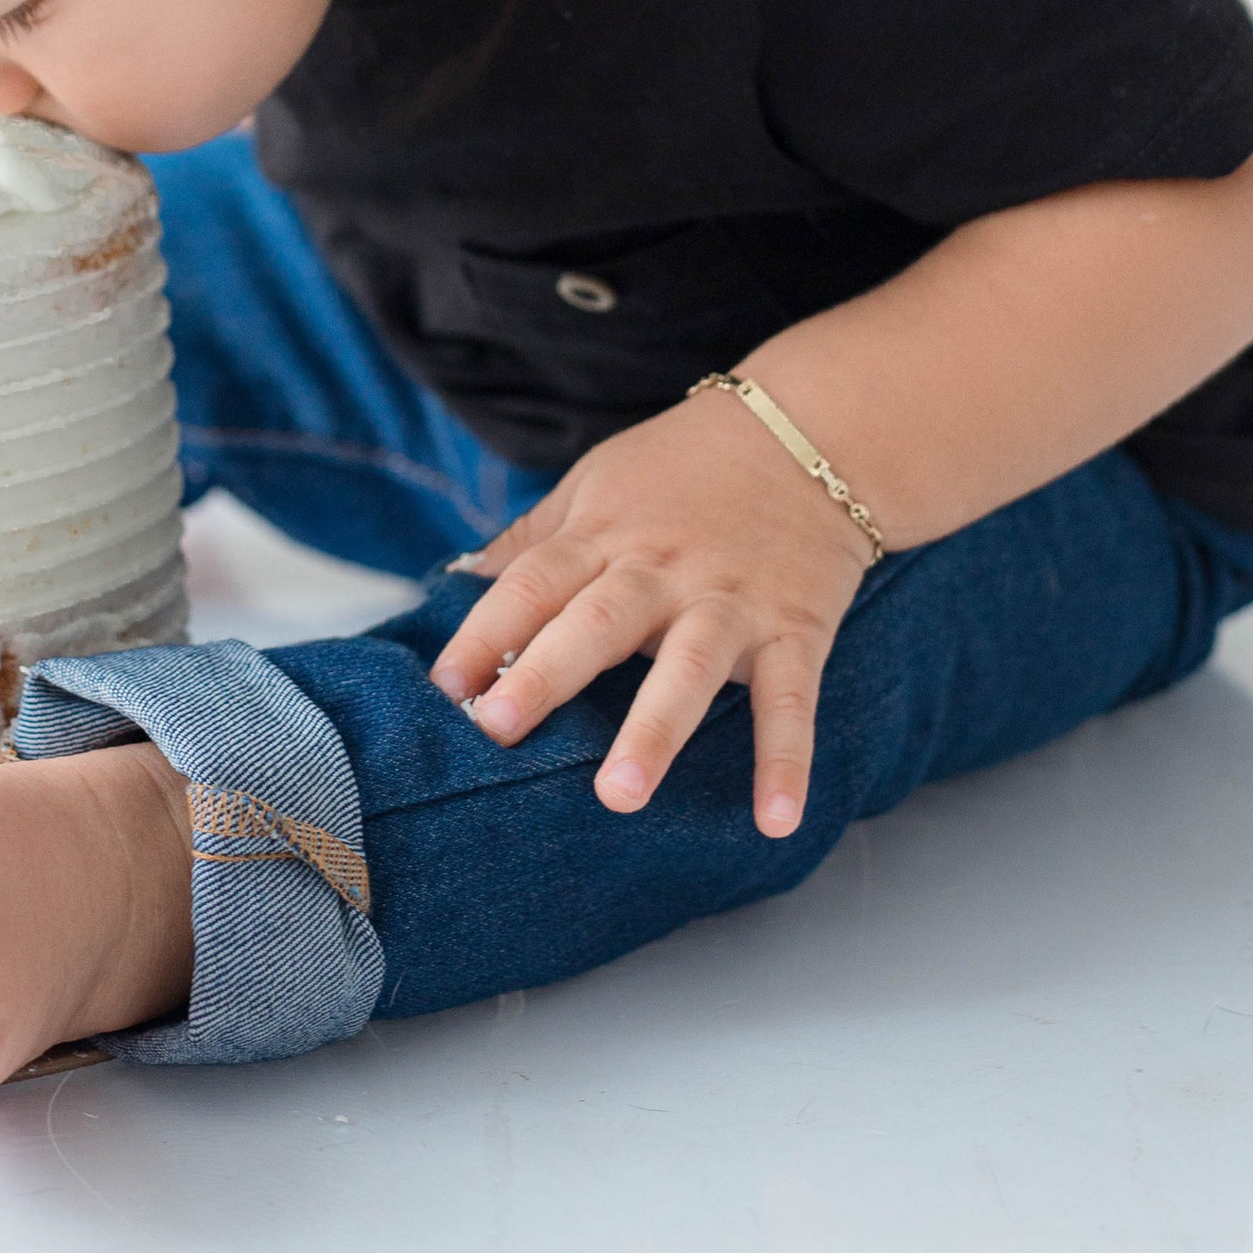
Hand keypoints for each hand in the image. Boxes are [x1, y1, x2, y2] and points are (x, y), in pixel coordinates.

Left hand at [428, 386, 875, 828]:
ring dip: (655, 731)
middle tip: (496, 732)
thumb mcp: (598, 482)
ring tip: (620, 796)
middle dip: (545, 676)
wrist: (808, 434)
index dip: (484, 631)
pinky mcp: (795, 629)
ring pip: (688, 665)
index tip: (443, 686)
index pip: (533, 582)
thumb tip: (462, 576)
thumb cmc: (685, 465)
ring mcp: (730, 601)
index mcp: (605, 536)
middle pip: (596, 623)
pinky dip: (787, 757)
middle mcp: (662, 571)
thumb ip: (536, 537)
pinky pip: (790, 698)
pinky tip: (777, 818)